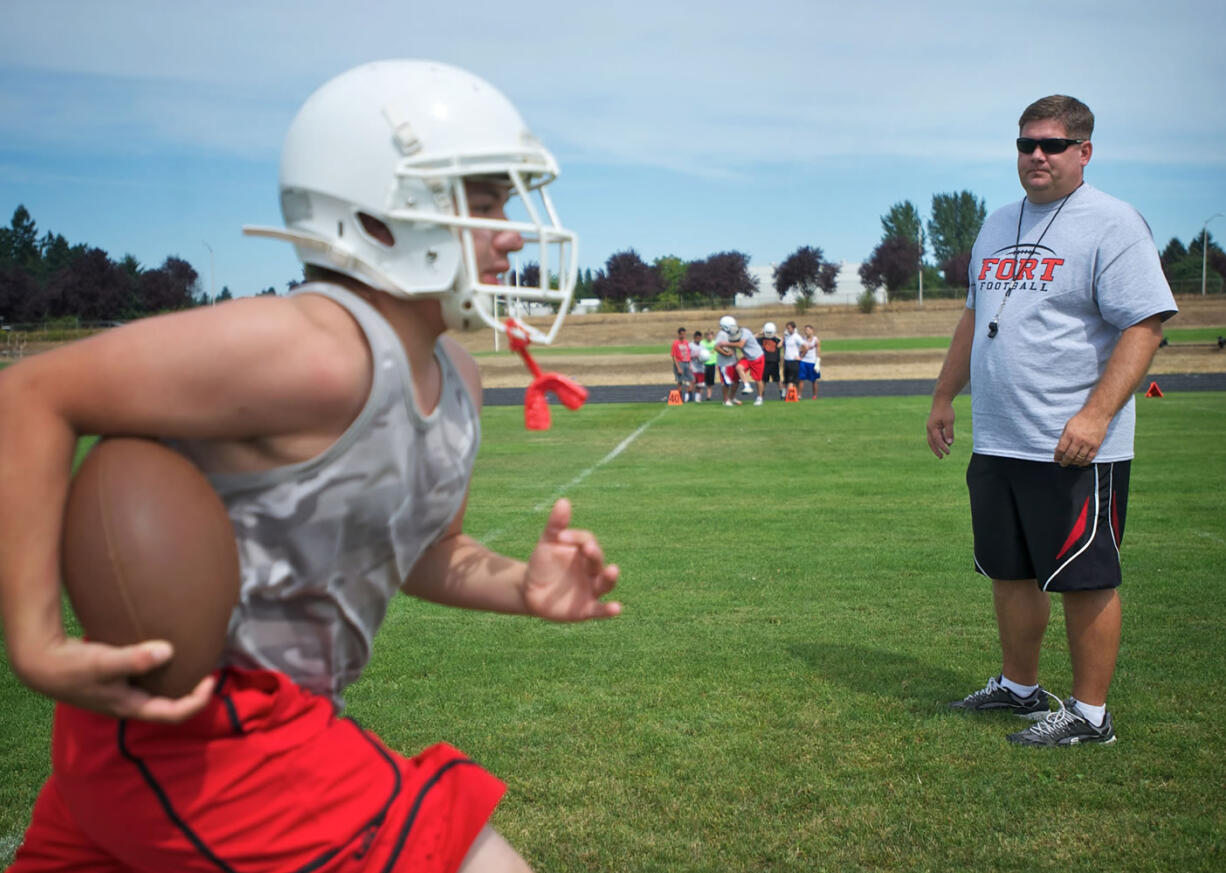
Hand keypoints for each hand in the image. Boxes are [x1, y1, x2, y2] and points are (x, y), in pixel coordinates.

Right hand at [16, 636, 214, 721]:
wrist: (42, 664)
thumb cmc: (72, 667)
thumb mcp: (104, 662)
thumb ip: (134, 659)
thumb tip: (168, 651)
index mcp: (131, 707)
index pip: (173, 714)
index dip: (197, 701)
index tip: (211, 679)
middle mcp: (130, 703)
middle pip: (170, 705)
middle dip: (193, 692)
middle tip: (210, 669)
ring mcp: (123, 692)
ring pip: (159, 692)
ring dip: (178, 680)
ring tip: (195, 659)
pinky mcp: (117, 679)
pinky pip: (148, 679)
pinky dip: (162, 669)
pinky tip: (167, 650)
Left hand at [523, 499, 620, 621]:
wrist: (529, 591)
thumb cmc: (542, 564)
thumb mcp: (546, 544)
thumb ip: (556, 525)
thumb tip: (563, 501)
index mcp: (583, 552)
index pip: (586, 541)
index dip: (575, 537)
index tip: (560, 536)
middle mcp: (591, 570)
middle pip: (598, 560)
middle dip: (594, 554)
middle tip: (588, 548)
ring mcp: (590, 590)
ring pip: (605, 583)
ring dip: (610, 577)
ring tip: (613, 569)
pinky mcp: (586, 609)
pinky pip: (600, 609)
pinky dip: (609, 610)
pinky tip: (617, 608)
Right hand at [926, 400, 955, 458]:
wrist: (941, 400)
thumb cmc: (945, 410)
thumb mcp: (949, 421)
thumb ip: (949, 433)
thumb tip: (949, 443)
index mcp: (932, 428)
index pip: (937, 441)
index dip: (942, 447)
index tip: (948, 452)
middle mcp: (929, 428)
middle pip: (931, 442)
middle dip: (936, 450)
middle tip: (941, 457)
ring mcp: (931, 427)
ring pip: (932, 439)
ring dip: (938, 445)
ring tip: (945, 451)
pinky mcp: (934, 425)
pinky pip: (935, 435)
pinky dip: (940, 439)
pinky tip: (946, 442)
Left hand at [1054, 409, 1108, 466]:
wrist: (1097, 414)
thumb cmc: (1081, 419)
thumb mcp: (1068, 426)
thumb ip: (1064, 437)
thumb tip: (1059, 449)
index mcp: (1069, 434)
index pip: (1061, 449)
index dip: (1057, 456)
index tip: (1056, 459)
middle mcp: (1078, 439)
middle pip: (1070, 455)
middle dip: (1065, 461)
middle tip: (1063, 464)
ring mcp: (1088, 443)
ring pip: (1079, 458)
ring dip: (1074, 463)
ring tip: (1071, 463)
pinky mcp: (1096, 445)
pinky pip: (1090, 457)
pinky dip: (1084, 462)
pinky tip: (1081, 463)